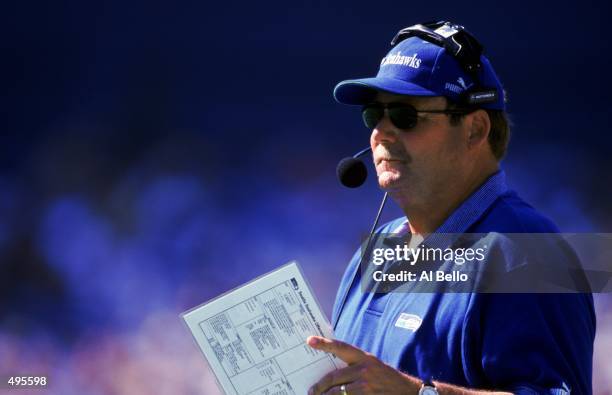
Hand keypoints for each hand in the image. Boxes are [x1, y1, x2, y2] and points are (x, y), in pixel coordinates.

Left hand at [306, 336, 420, 394]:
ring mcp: (365, 387)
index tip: (310, 340)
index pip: (341, 348)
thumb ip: (354, 365)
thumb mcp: (372, 365)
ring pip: (337, 392)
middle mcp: (364, 371)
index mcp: (364, 357)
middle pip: (333, 378)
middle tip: (312, 390)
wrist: (408, 392)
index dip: (325, 343)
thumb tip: (331, 373)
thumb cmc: (385, 377)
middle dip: (320, 386)